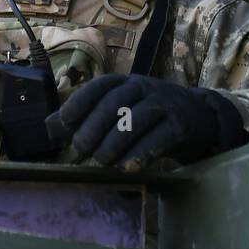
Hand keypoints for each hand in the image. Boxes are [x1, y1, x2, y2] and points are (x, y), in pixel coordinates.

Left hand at [45, 73, 247, 169]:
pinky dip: (139, 154)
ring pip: (134, 121)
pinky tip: (128, 167)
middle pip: (114, 104)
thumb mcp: (122, 107)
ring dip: (114, 144)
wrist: (198, 116)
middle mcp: (143, 88)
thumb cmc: (149, 113)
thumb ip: (88, 116)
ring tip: (102, 161)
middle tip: (81, 150)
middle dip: (93, 128)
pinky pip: (157, 139)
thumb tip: (50, 125)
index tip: (66, 122)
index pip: (99, 86)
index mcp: (125, 82)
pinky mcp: (179, 125)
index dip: (80, 101)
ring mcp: (163, 105)